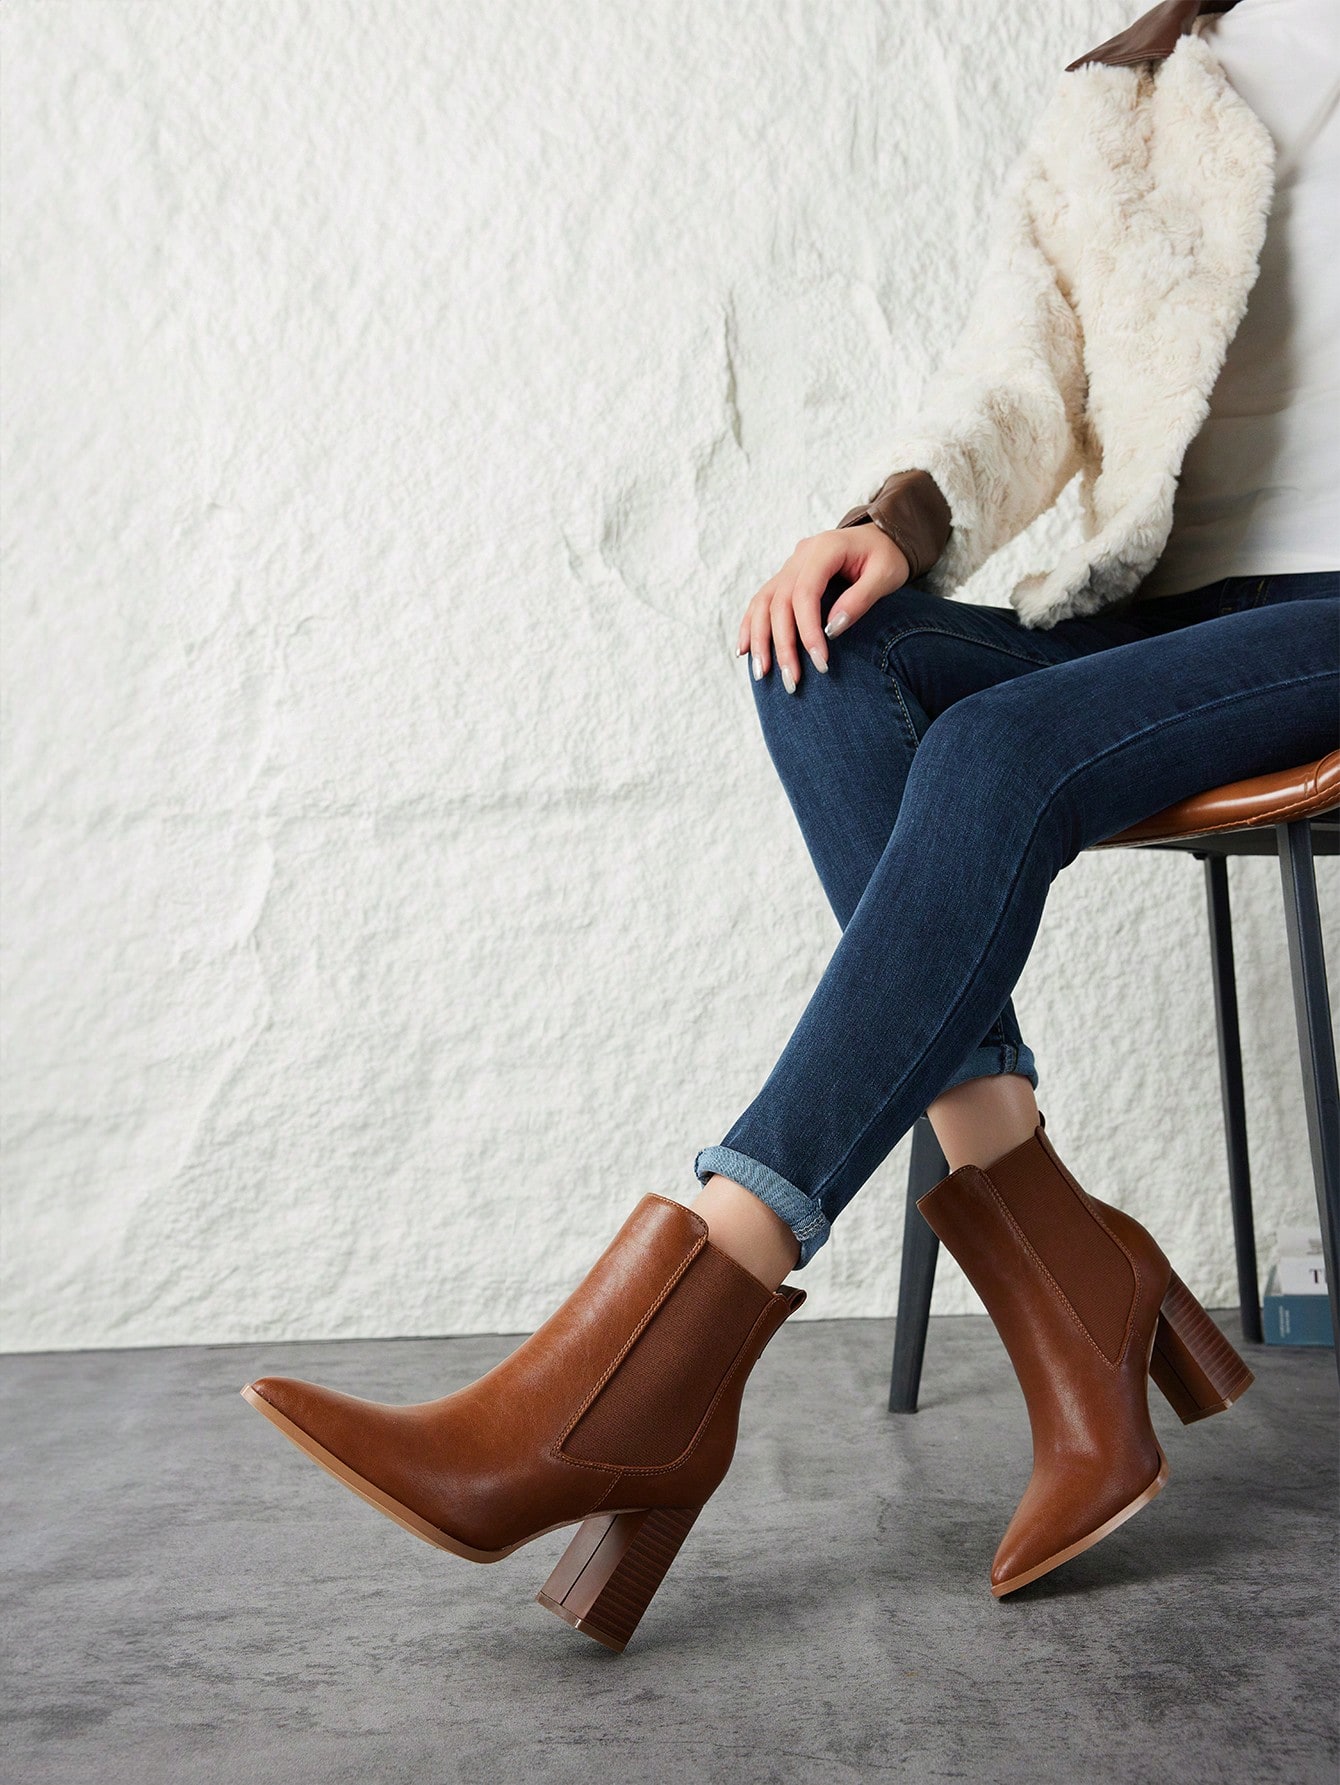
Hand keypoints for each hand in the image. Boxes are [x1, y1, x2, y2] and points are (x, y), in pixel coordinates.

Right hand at [738, 523, 909, 691]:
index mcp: (825, 549)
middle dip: (783, 644)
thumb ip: (860, 599)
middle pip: (780, 602)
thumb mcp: (885, 575)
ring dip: (759, 639)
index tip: (820, 663)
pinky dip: (750, 625)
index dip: (808, 631)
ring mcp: (790, 565)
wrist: (882, 537)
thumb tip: (832, 630)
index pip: (805, 593)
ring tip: (761, 673)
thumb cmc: (887, 557)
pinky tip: (745, 650)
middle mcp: (801, 555)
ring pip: (763, 602)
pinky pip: (761, 601)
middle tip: (791, 680)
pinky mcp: (786, 578)